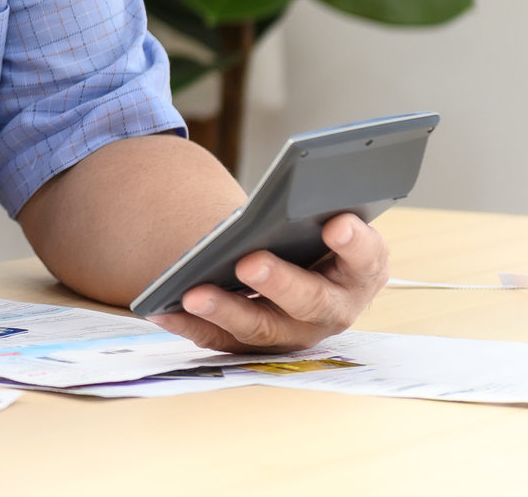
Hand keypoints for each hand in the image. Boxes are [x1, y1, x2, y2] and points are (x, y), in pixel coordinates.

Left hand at [151, 213, 388, 352]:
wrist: (290, 258)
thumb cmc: (310, 229)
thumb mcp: (322, 214)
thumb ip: (318, 204)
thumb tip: (300, 184)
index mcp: (361, 271)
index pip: (367, 260)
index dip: (355, 244)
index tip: (336, 223)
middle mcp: (333, 310)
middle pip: (311, 303)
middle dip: (280, 282)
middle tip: (249, 261)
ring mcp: (293, 332)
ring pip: (261, 328)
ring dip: (227, 311)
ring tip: (193, 292)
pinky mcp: (253, 344)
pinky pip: (218, 339)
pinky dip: (188, 324)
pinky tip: (160, 308)